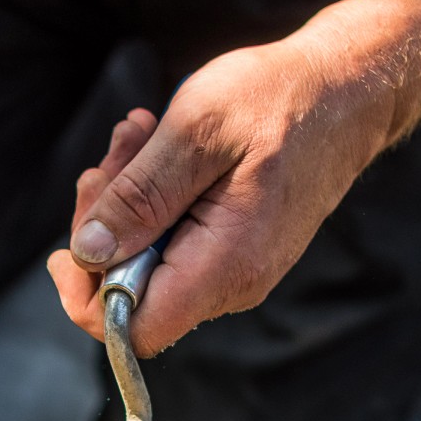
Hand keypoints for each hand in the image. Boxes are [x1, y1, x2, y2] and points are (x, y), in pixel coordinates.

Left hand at [48, 36, 394, 354]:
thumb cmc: (283, 99)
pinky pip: (167, 243)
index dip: (88, 299)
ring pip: (143, 262)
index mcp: (223, 266)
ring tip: (133, 139)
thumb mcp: (197, 131)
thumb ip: (139, 197)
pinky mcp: (228, 250)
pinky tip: (152, 150)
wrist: (350, 89)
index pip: (132, 331)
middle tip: (109, 161)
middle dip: (100, 230)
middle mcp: (230, 284)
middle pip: (128, 295)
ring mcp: (231, 270)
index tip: (70, 247)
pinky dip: (148, 199)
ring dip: (122, 203)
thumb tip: (87, 252)